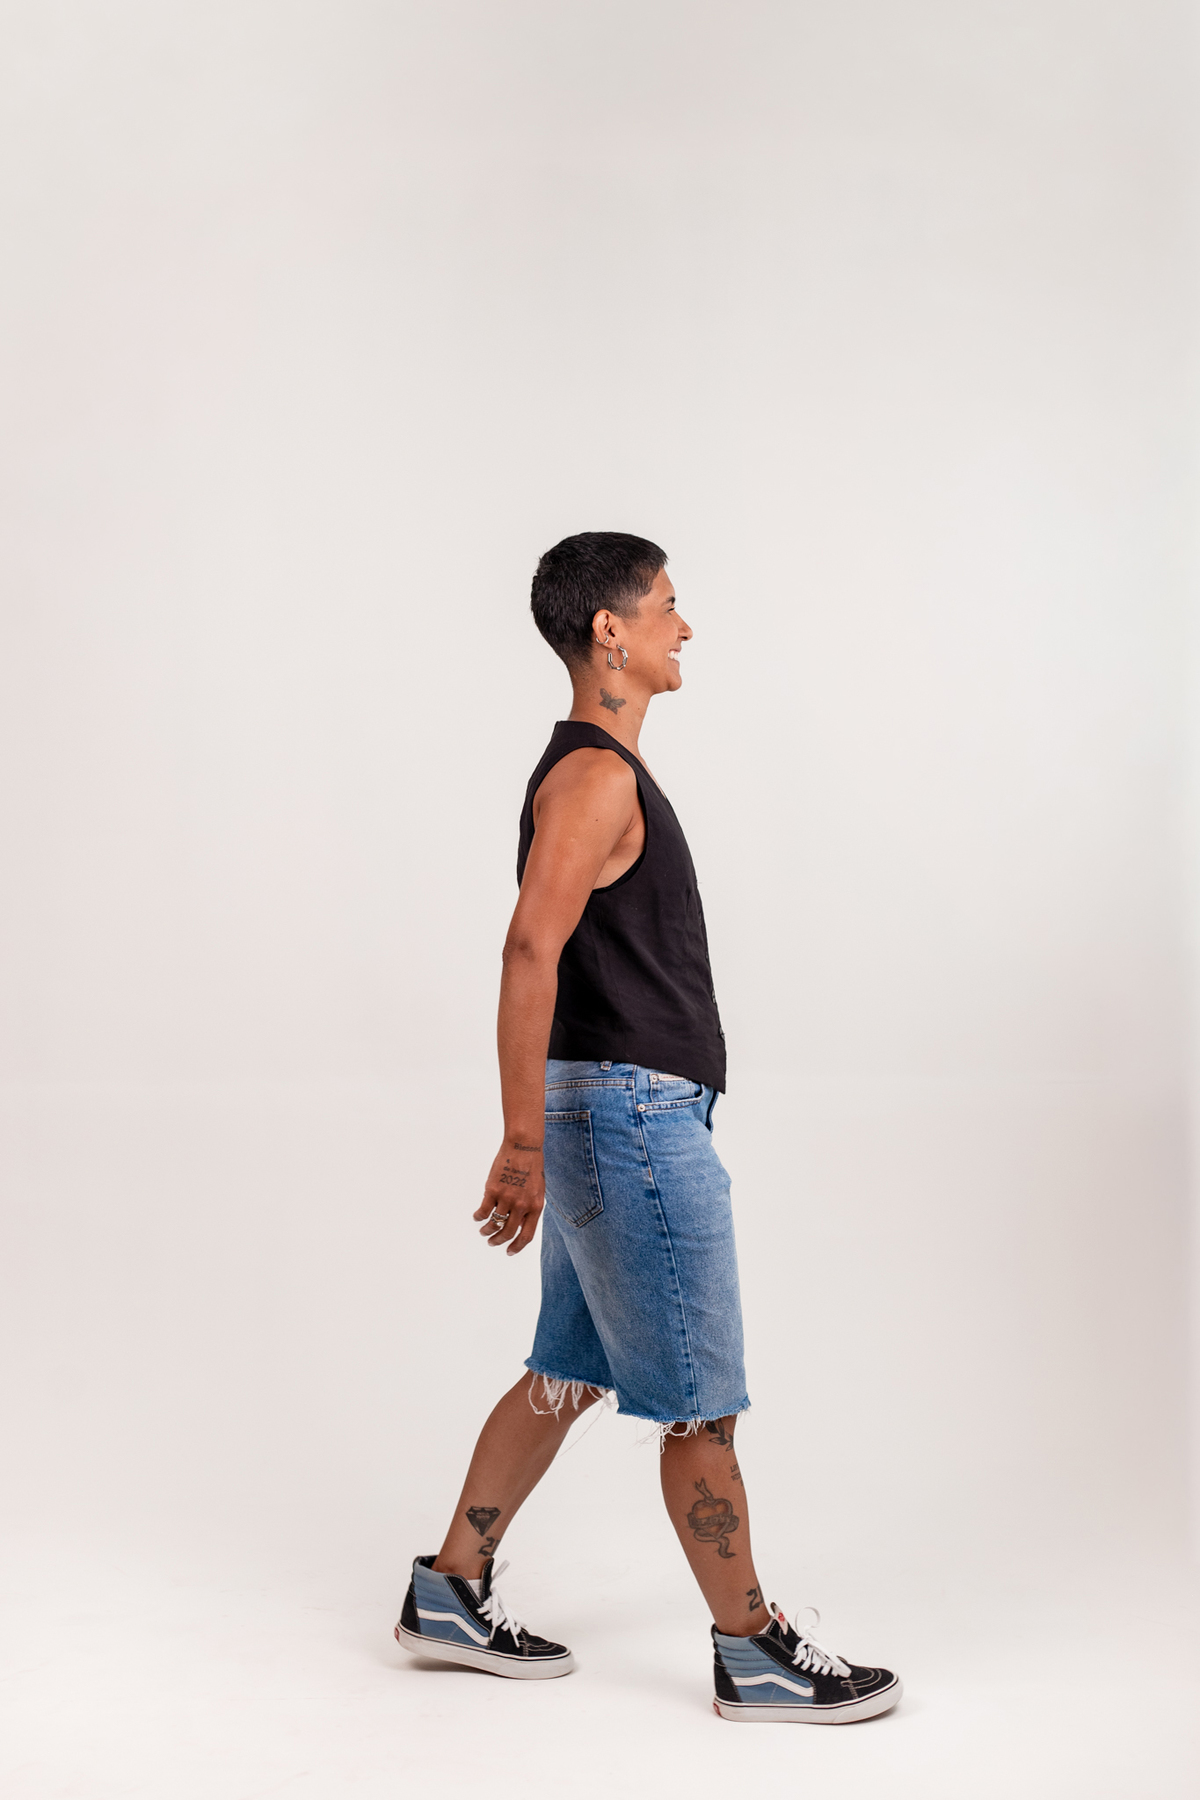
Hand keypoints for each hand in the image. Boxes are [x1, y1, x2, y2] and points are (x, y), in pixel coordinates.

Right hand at [473, 1140, 544, 1254]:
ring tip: (483, 1232)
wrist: (524, 1147)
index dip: (517, 1247)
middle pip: (508, 1232)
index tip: (509, 1251)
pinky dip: (478, 1217)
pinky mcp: (493, 1190)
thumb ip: (531, 1208)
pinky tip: (476, 1217)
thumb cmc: (532, 1167)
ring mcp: (507, 1198)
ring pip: (494, 1224)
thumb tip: (521, 1225)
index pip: (526, 1235)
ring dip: (487, 1231)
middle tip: (492, 1243)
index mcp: (535, 1207)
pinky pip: (483, 1210)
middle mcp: (522, 1206)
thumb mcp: (538, 1190)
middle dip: (498, 1241)